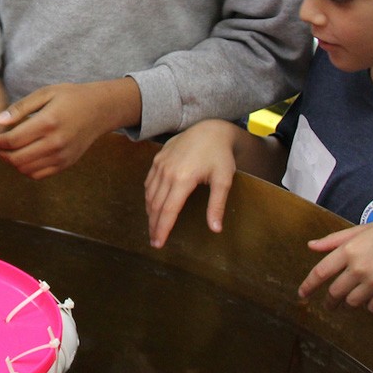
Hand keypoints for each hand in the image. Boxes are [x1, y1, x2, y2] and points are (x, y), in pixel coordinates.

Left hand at [0, 78, 139, 179]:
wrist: (100, 109)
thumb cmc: (71, 97)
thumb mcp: (45, 93)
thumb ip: (20, 108)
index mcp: (48, 122)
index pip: (12, 140)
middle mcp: (55, 143)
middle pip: (17, 159)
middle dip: (1, 153)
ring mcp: (62, 156)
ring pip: (26, 170)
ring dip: (13, 162)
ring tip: (10, 149)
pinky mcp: (66, 163)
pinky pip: (39, 174)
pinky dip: (27, 168)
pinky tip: (25, 155)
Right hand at [144, 119, 241, 248]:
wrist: (210, 129)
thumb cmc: (220, 155)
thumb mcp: (224, 180)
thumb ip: (217, 205)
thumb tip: (215, 229)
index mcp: (183, 179)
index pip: (168, 210)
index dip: (162, 229)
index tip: (158, 243)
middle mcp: (167, 172)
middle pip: (155, 205)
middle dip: (153, 225)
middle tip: (154, 241)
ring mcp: (160, 165)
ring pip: (149, 194)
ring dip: (150, 213)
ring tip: (153, 227)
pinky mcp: (157, 159)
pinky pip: (148, 182)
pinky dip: (148, 197)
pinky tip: (152, 205)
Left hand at [298, 218, 372, 311]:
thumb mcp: (365, 229)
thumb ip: (336, 239)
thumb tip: (311, 246)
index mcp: (350, 249)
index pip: (320, 272)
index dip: (308, 286)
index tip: (302, 295)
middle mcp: (359, 268)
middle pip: (334, 292)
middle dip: (329, 301)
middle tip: (328, 305)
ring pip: (352, 302)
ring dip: (348, 303)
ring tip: (349, 302)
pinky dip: (369, 306)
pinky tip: (371, 301)